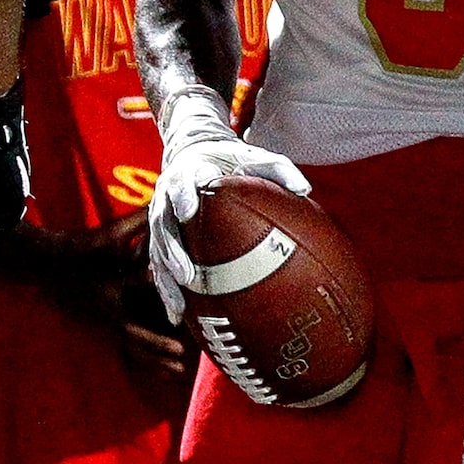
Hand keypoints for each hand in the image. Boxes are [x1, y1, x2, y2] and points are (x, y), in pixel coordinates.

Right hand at [45, 213, 190, 378]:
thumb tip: (165, 197)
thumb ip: (139, 220)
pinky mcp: (102, 328)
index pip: (130, 278)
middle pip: (131, 326)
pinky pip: (128, 348)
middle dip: (154, 339)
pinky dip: (146, 359)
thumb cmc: (83, 246)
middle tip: (180, 351)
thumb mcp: (108, 232)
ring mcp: (103, 319)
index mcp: (108, 278)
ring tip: (178, 371)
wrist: (48, 265)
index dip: (145, 279)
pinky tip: (163, 372)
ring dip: (155, 358)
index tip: (165, 283)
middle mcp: (106, 303)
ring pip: (131, 344)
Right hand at [92, 276, 193, 380]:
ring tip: (176, 373)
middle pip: (139, 353)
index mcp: (117, 319)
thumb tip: (152, 272)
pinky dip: (146, 362)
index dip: (159, 342)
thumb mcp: (113, 279)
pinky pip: (131, 354)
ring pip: (135, 356)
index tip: (179, 349)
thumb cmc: (93, 283)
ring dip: (155, 365)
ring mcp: (114, 337)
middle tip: (180, 369)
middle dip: (160, 361)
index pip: (139, 334)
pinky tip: (161, 371)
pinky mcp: (114, 338)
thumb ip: (134, 277)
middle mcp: (116, 332)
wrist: (70, 291)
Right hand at [150, 89, 309, 322]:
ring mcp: (162, 217)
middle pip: (163, 225)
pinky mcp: (162, 235)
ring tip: (179, 306)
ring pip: (157, 250)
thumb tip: (305, 189)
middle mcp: (168, 197)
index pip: (182, 184)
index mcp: (189, 174)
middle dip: (172, 250)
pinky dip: (166, 289)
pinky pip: (159, 264)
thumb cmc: (231, 158)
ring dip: (167, 278)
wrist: (195, 149)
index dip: (183, 195)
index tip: (189, 209)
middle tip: (186, 274)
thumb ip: (278, 169)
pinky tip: (177, 315)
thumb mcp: (256, 156)